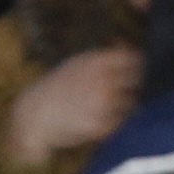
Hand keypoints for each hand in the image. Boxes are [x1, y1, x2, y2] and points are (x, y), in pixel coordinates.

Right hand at [4, 45, 142, 167]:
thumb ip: (105, 56)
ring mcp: (102, 105)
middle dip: (136, 86)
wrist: (35, 115)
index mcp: (97, 61)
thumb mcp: (78, 63)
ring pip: (132, 103)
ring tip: (109, 107)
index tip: (137, 72)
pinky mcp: (100, 127)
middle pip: (137, 81)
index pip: (134, 60)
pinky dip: (118, 121)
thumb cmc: (58, 87)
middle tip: (127, 91)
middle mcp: (102, 81)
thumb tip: (130, 46)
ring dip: (127, 105)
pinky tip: (103, 120)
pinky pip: (121, 122)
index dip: (139, 66)